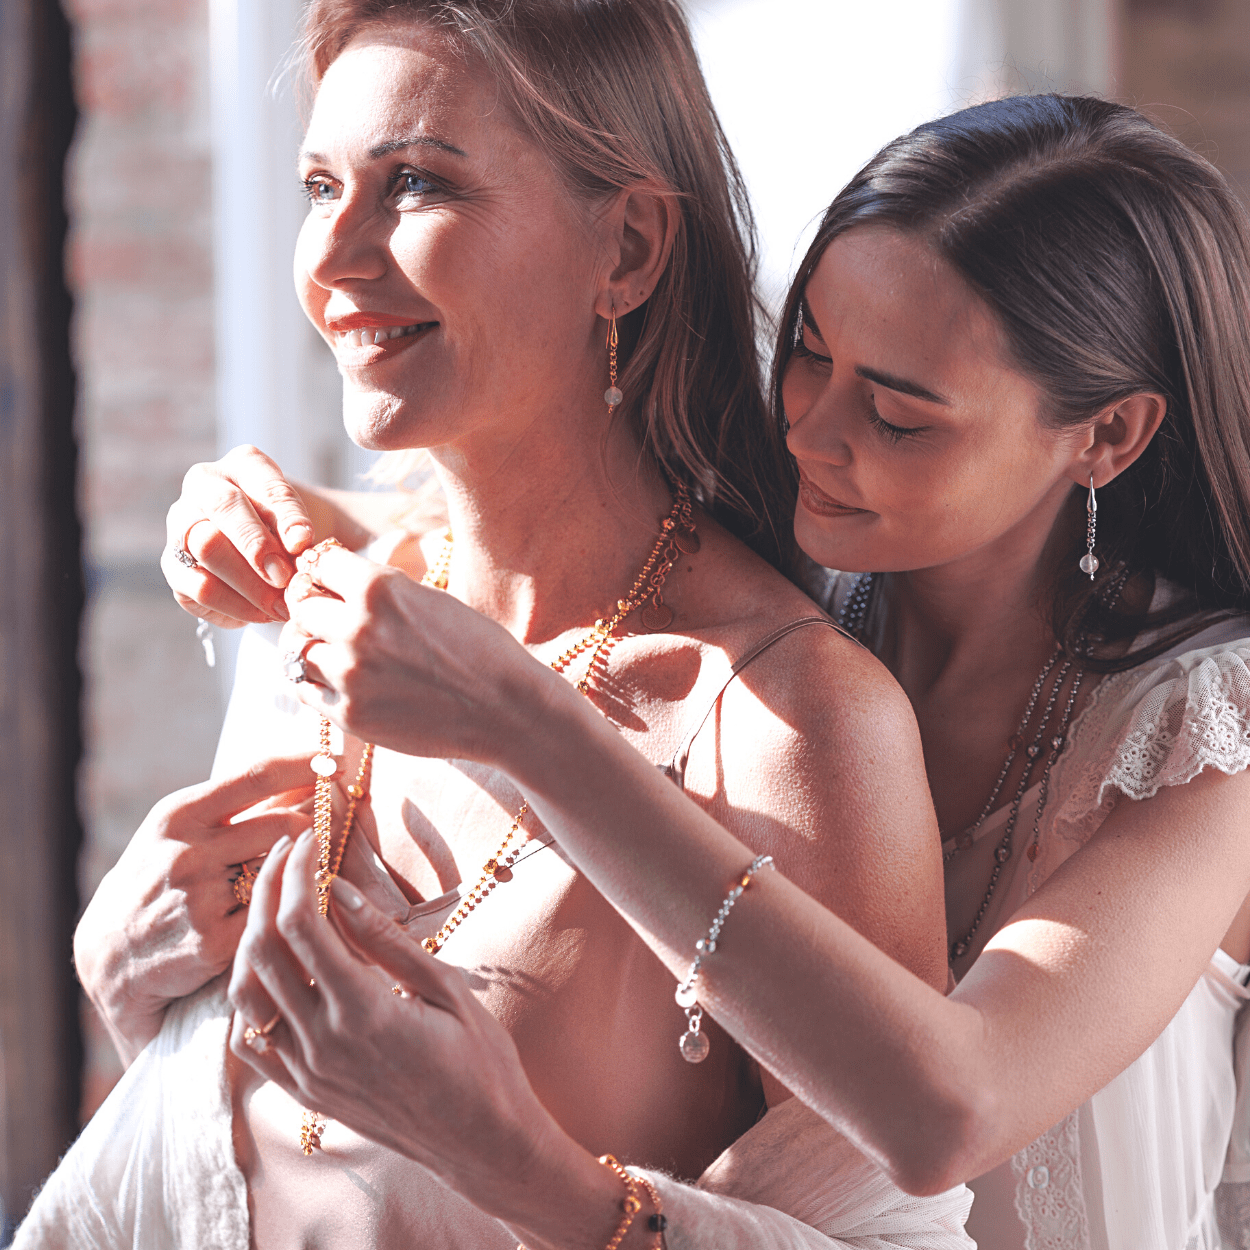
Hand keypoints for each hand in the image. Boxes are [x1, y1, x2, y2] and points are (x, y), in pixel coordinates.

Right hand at [75, 756, 315, 1064]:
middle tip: (331, 831)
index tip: (337, 760)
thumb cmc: (158, 879)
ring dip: (302, 870)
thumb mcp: (176, 831)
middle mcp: (186, 853)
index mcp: (179, 816)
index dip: (305, 764)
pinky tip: (280, 912)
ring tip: (305, 872)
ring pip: (283, 871)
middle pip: (285, 825)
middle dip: (316, 828)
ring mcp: (199, 899)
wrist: (110, 953)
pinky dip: (282, 910)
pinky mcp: (213, 944)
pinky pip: (272, 915)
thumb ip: (228, 807)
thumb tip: (303, 776)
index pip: (257, 775)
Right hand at [162, 444, 315, 627]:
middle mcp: (205, 485)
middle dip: (257, 547)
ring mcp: (183, 523)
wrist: (277, 551)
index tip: (303, 543)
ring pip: (205, 549)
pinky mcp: (173, 564)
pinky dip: (233, 607)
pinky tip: (260, 615)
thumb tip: (296, 547)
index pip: (264, 484)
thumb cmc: (293, 531)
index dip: (285, 515)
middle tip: (285, 579)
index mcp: (245, 464)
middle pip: (224, 507)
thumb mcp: (305, 523)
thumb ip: (298, 532)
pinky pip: (196, 588)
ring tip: (280, 607)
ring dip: (247, 585)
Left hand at [228, 832, 571, 1215]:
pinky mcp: (303, 1093)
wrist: (480, 1143)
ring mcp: (307, 1072)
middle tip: (285, 853)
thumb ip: (386, 941)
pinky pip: (251, 1041)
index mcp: (363, 1010)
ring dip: (251, 937)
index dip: (297, 870)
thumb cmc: (480, 1060)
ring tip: (275, 901)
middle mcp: (323, 1042)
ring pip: (245, 993)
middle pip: (263, 948)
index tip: (307, 839)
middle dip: (266, 889)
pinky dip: (249, 996)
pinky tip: (271, 969)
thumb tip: (341, 889)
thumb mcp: (446, 988)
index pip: (303, 922)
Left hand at [279, 542, 555, 767]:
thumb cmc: (482, 650)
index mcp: (380, 588)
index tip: (336, 585)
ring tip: (338, 653)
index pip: (320, 564)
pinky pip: (305, 689)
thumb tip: (340, 582)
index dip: (328, 573)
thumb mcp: (433, 599)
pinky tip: (339, 680)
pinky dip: (315, 682)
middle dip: (317, 610)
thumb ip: (383, 591)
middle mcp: (357, 628)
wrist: (508, 710)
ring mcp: (349, 674)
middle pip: (302, 606)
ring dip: (314, 648)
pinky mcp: (349, 714)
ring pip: (298, 649)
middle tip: (334, 621)